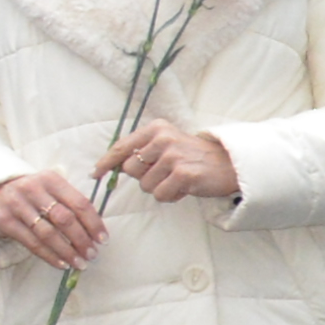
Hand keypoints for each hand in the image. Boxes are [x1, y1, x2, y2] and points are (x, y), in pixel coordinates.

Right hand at [0, 171, 108, 270]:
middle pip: (64, 219)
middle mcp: (34, 190)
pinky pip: (32, 243)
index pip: (79, 203)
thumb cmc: (30, 193)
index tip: (103, 240)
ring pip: (48, 233)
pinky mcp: (4, 221)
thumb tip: (95, 229)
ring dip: (67, 251)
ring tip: (80, 263)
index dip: (94, 223)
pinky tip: (61, 263)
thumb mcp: (49, 188)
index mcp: (51, 180)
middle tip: (92, 254)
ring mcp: (17, 205)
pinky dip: (49, 256)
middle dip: (82, 240)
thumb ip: (69, 202)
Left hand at [97, 121, 239, 206]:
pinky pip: (160, 195)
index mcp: (157, 128)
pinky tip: (185, 188)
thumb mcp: (169, 144)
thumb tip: (114, 165)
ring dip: (159, 188)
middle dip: (144, 178)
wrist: (230, 164)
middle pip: (131, 169)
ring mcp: (173, 156)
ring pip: (145, 185)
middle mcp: (163, 139)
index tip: (95, 173)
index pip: (122, 146)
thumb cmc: (195, 156)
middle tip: (164, 175)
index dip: (106, 162)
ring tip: (178, 180)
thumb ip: (144, 151)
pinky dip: (170, 196)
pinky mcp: (183, 174)